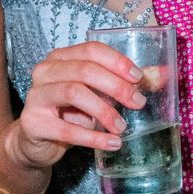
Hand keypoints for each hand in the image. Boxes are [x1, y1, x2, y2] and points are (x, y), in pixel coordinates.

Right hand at [11, 41, 147, 169]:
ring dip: (104, 110)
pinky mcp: (34, 123)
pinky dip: (94, 137)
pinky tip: (112, 143)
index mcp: (61, 58)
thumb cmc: (69, 113)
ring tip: (122, 126)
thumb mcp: (95, 95)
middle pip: (85, 70)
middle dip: (116, 86)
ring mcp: (37, 96)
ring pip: (74, 92)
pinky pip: (68, 129)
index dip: (117, 62)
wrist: (36, 142)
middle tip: (138, 103)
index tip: (139, 78)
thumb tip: (159, 77)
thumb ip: (121, 85)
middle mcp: (45, 71)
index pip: (91, 50)